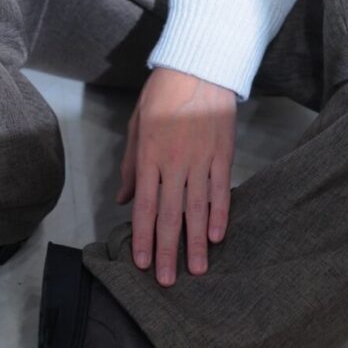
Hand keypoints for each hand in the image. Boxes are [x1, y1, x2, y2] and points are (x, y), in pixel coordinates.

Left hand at [115, 67, 236, 285]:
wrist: (198, 67)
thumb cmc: (162, 93)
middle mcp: (174, 162)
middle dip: (167, 250)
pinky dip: (220, 214)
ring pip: (197, 209)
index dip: (142, 237)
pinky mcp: (223, 154)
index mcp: (150, 155)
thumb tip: (124, 200)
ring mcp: (201, 159)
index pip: (144, 205)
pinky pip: (221, 190)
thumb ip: (131, 164)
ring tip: (197, 270)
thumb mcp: (137, 123)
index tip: (141, 263)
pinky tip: (217, 236)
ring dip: (196, 242)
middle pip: (169, 215)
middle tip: (167, 280)